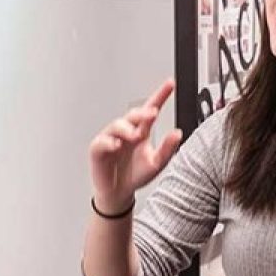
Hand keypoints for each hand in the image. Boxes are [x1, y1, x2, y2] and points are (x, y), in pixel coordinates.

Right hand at [89, 79, 182, 213]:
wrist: (119, 192)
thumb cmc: (136, 174)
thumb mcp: (157, 163)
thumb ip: (167, 149)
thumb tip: (178, 133)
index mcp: (141, 131)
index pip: (150, 109)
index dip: (160, 95)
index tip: (170, 84)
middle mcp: (126, 132)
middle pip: (133, 115)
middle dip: (142, 112)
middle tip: (152, 113)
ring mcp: (111, 139)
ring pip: (117, 125)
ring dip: (127, 128)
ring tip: (136, 135)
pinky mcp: (98, 150)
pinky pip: (101, 142)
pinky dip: (108, 142)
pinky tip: (116, 145)